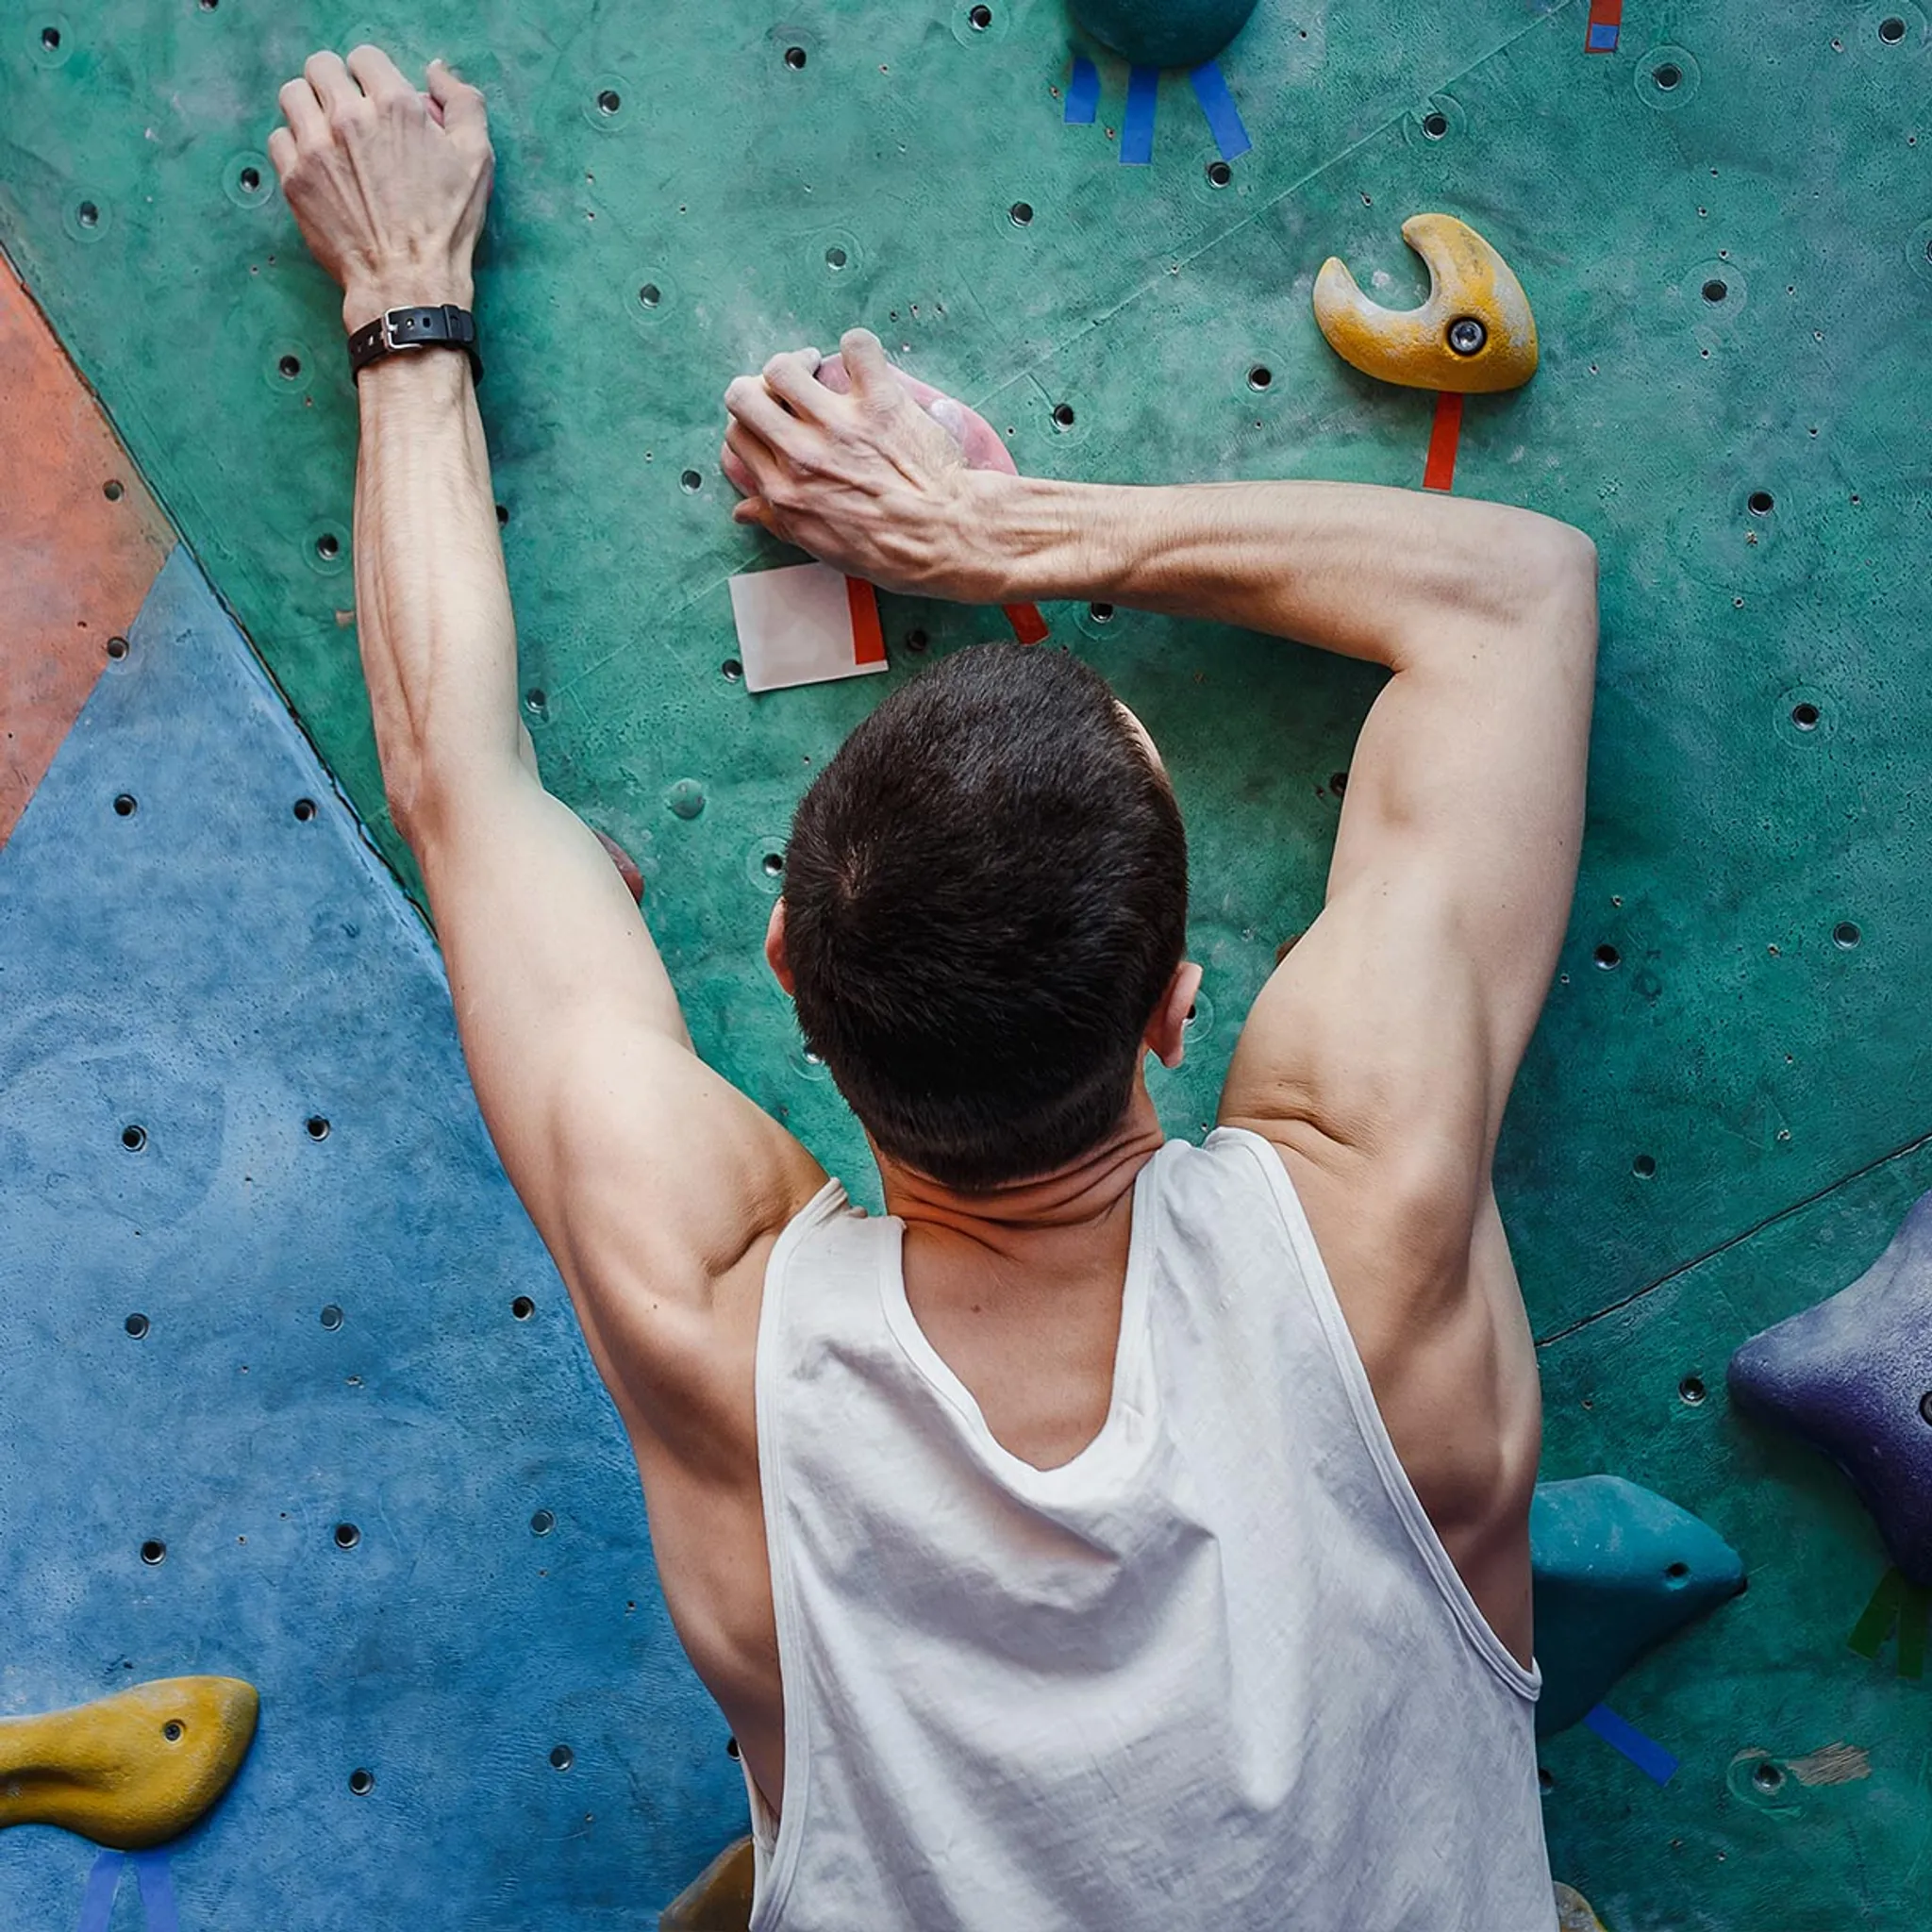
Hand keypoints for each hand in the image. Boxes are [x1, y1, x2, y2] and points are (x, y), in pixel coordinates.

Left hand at [268, 47, 492, 331]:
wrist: (408, 283)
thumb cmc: (446, 226)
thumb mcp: (477, 160)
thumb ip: (463, 103)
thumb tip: (435, 73)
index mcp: (395, 106)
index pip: (364, 57)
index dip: (373, 76)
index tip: (376, 99)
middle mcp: (349, 118)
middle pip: (320, 66)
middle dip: (336, 83)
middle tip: (347, 111)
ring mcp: (315, 148)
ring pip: (293, 95)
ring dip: (309, 108)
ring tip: (326, 134)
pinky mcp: (294, 178)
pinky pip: (278, 139)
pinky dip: (294, 146)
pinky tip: (316, 165)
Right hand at [721, 330, 1009, 601]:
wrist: (946, 537)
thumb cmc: (888, 550)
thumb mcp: (822, 547)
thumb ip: (780, 522)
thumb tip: (744, 510)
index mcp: (784, 491)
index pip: (738, 436)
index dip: (751, 424)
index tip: (771, 422)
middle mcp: (802, 454)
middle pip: (744, 395)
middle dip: (760, 387)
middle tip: (786, 391)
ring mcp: (839, 425)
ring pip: (784, 366)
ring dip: (799, 362)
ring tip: (818, 368)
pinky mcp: (879, 402)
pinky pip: (856, 347)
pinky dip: (859, 348)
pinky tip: (866, 364)